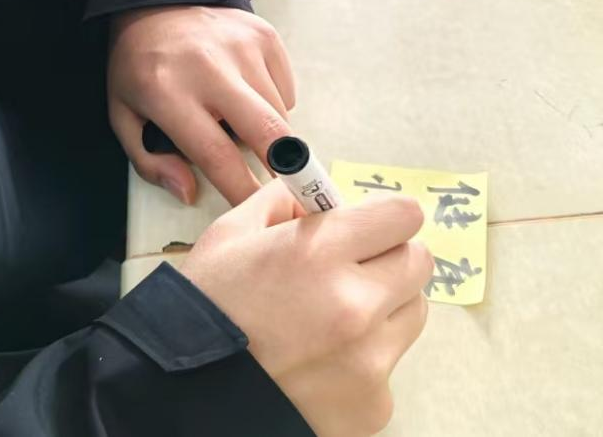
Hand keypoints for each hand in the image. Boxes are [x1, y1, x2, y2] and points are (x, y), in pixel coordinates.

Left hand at [108, 5, 296, 205]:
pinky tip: (248, 94)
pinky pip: (285, 88)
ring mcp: (242, 48)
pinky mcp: (264, 36)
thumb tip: (189, 191)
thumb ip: (149, 160)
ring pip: (280, 113)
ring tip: (242, 127)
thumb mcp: (123, 113)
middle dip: (287, 170)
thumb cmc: (140, 64)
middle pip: (268, 132)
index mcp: (168, 93)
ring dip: (271, 135)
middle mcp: (210, 68)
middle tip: (291, 191)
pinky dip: (275, 103)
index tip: (254, 210)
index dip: (240, 190)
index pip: (215, 154)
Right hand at [181, 181, 433, 436]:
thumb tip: (317, 196)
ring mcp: (369, 361)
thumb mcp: (230, 236)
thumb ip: (283, 203)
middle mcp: (355, 304)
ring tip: (331, 320)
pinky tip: (320, 363)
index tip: (367, 227)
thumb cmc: (203, 311)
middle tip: (351, 269)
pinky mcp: (373, 405)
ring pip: (410, 313)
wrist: (184, 394)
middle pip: (418, 262)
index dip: (384, 217)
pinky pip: (388, 365)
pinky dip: (363, 360)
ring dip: (383, 308)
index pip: (403, 216)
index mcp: (320, 253)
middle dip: (388, 258)